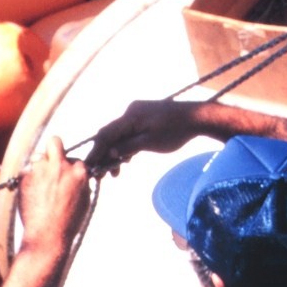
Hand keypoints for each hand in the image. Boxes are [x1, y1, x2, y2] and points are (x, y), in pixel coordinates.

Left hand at [16, 136, 89, 254]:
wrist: (47, 236)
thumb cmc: (67, 223)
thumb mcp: (84, 201)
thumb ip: (80, 183)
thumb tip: (77, 173)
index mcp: (79, 173)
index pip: (75, 159)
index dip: (70, 168)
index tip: (65, 176)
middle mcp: (60, 167)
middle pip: (55, 142)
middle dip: (54, 148)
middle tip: (51, 161)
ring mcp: (41, 170)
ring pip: (37, 157)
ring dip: (38, 166)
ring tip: (39, 184)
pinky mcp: (26, 177)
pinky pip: (26, 171)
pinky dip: (28, 180)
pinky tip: (31, 194)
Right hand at [86, 99, 205, 173]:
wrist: (197, 117)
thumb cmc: (176, 131)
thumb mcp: (151, 142)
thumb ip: (128, 147)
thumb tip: (110, 153)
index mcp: (131, 116)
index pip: (106, 134)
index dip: (95, 151)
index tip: (89, 167)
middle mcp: (130, 112)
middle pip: (110, 135)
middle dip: (104, 154)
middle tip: (101, 174)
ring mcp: (136, 114)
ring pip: (118, 135)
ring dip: (115, 152)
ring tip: (115, 171)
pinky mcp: (143, 118)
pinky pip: (127, 133)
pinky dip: (124, 146)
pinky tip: (125, 159)